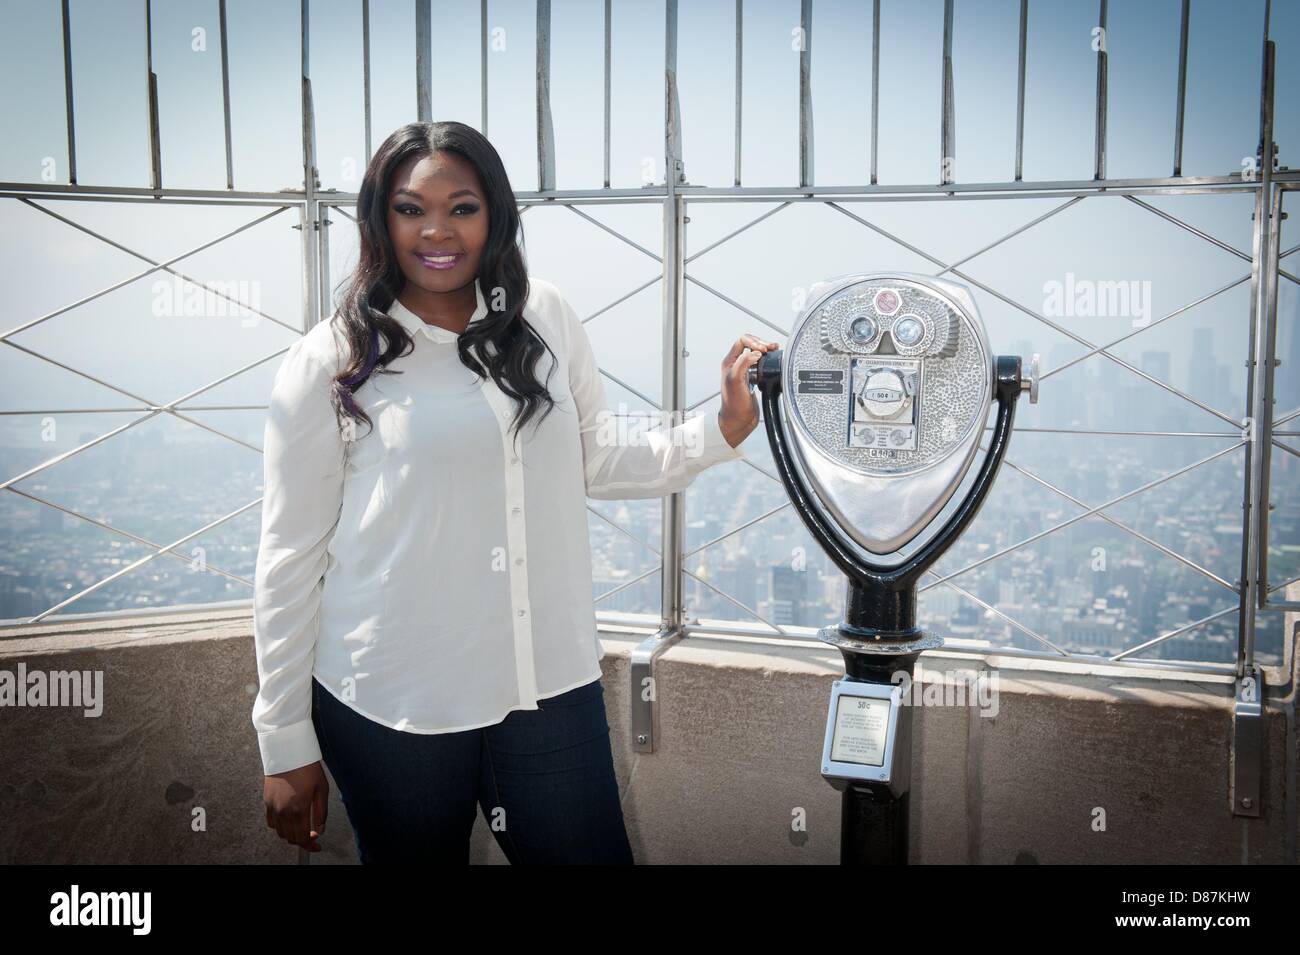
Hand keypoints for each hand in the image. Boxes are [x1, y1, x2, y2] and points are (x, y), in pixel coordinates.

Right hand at [264, 762, 327, 852]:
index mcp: (299, 808)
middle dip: (302, 840)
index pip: (302, 837)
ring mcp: (273, 807)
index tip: (316, 844)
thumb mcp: (322, 789)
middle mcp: (283, 811)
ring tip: (301, 827)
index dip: (310, 844)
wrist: (288, 753)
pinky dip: (280, 827)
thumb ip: (321, 812)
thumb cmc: (307, 768)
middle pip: (290, 838)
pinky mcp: (267, 802)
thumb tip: (320, 829)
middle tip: (311, 835)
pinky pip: (271, 823)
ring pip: (280, 833)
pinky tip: (289, 820)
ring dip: (291, 834)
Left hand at [718, 333, 778, 447]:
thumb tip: (755, 353)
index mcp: (730, 362)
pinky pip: (761, 364)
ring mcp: (745, 371)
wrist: (738, 421)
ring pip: (757, 354)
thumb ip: (744, 363)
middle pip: (750, 344)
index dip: (754, 342)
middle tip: (772, 348)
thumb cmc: (734, 405)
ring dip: (766, 351)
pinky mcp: (753, 379)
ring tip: (774, 352)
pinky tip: (773, 363)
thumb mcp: (736, 381)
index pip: (742, 341)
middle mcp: (736, 365)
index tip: (763, 350)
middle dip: (762, 344)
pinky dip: (768, 361)